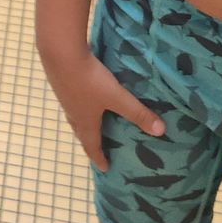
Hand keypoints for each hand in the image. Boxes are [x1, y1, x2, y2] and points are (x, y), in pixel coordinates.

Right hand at [54, 49, 162, 169]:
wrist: (61, 54)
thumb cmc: (90, 81)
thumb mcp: (117, 97)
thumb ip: (138, 113)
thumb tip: (160, 131)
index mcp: (85, 120)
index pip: (92, 145)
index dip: (99, 157)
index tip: (104, 168)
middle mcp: (72, 112)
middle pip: (80, 132)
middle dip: (89, 141)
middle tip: (96, 147)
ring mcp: (64, 96)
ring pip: (73, 115)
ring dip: (82, 121)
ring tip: (90, 120)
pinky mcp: (60, 81)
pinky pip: (70, 99)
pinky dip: (78, 103)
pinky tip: (82, 93)